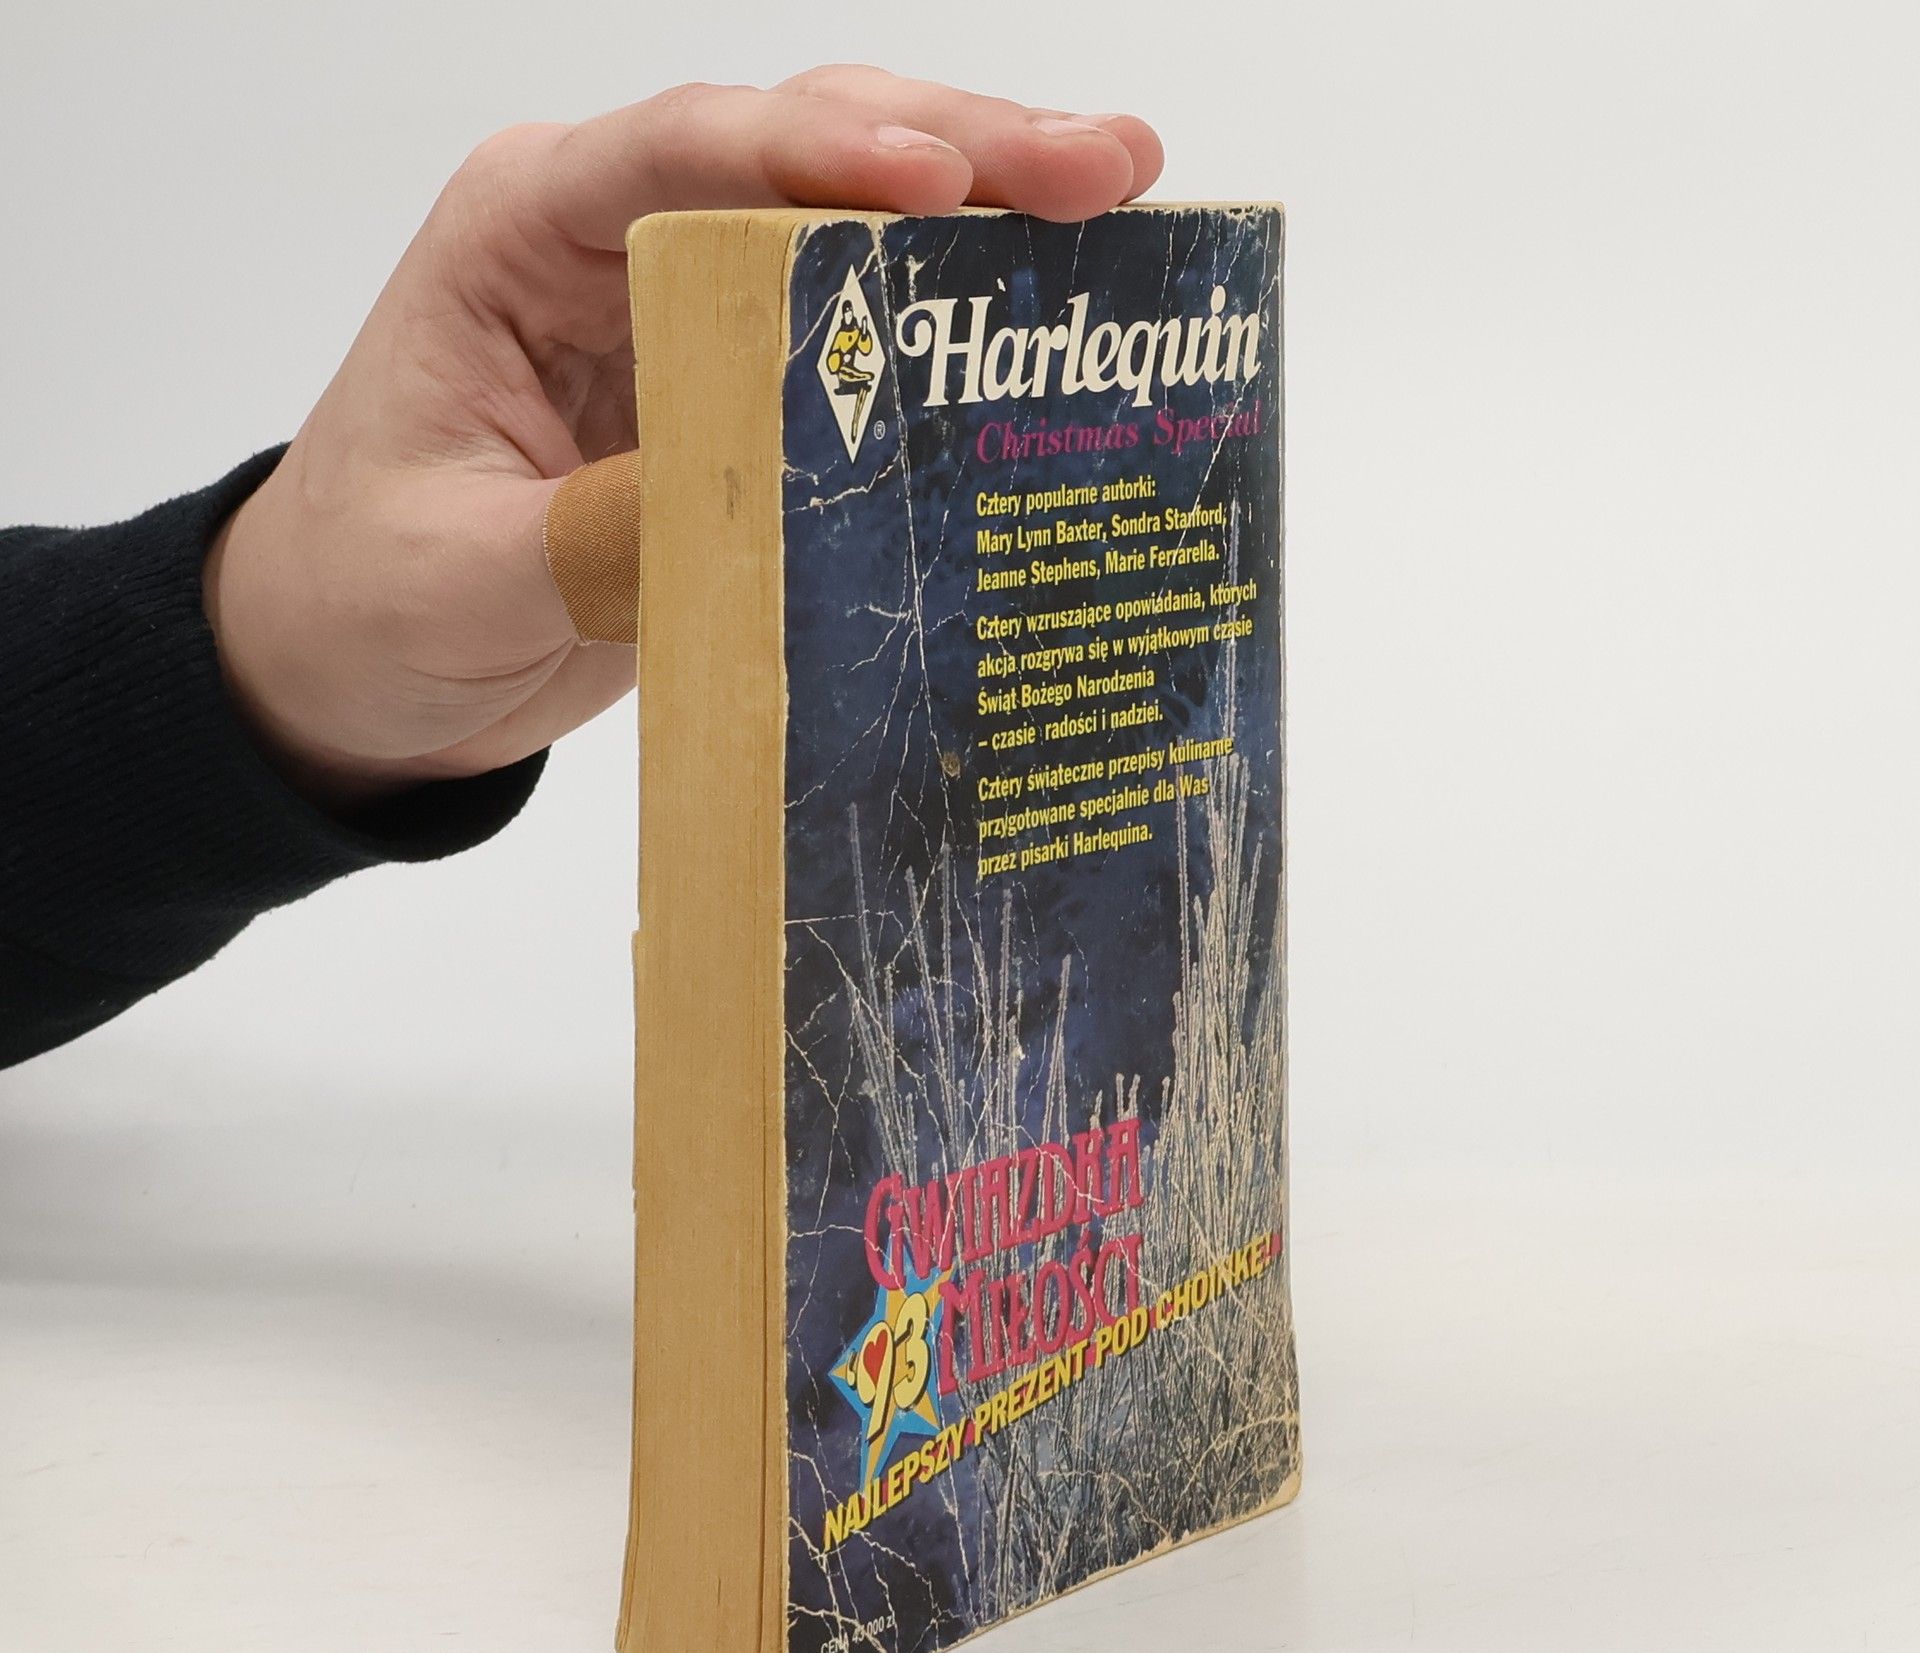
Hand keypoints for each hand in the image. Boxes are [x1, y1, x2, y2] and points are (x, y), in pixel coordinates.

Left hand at [203, 68, 1164, 809]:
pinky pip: (857, 337)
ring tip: (1119, 199)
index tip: (937, 185)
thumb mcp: (463, 575)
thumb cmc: (368, 595)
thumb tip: (764, 505)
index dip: (815, 156)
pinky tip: (1048, 314)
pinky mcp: (736, 391)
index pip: (679, 154)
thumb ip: (597, 533)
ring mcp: (687, 309)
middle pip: (799, 150)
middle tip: (1100, 172)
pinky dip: (953, 324)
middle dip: (957, 150)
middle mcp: (617, 239)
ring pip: (851, 221)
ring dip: (985, 209)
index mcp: (523, 235)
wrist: (359, 663)